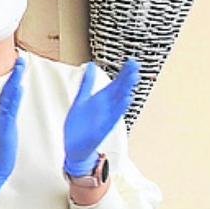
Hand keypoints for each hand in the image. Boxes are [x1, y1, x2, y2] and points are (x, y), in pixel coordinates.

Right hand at [0, 57, 25, 196]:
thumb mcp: (8, 125)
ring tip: (19, 69)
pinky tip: (18, 89)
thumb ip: (10, 111)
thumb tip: (15, 97)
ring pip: (8, 95)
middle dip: (15, 74)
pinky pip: (9, 109)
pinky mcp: (4, 126)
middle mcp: (2, 112)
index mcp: (4, 111)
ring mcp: (2, 118)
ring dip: (14, 81)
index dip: (15, 76)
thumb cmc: (3, 145)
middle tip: (21, 60)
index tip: (20, 63)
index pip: (9, 90)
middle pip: (8, 88)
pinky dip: (13, 98)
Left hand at [63, 60, 138, 176]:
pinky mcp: (101, 129)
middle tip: (135, 67)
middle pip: (119, 91)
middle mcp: (106, 108)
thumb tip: (91, 66)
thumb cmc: (80, 124)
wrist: (73, 146)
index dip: (123, 73)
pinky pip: (112, 118)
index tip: (132, 62)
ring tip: (133, 79)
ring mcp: (105, 118)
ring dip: (126, 91)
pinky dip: (119, 109)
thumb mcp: (82, 99)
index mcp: (101, 100)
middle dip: (127, 79)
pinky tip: (126, 100)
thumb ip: (88, 83)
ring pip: (118, 103)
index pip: (115, 84)